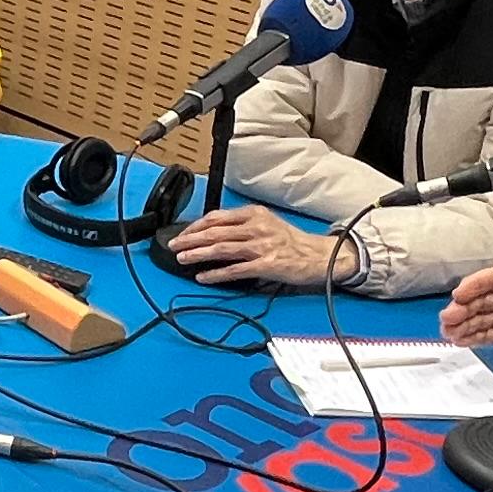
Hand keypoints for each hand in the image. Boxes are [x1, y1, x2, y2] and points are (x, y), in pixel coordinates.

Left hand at [160, 199, 338, 287]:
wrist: (317, 256)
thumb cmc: (291, 242)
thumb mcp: (267, 224)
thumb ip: (242, 226)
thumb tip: (213, 233)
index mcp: (254, 214)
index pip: (218, 217)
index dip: (196, 226)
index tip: (183, 233)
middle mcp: (256, 227)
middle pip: (215, 232)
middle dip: (191, 239)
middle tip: (174, 246)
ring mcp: (261, 246)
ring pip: (222, 249)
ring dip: (199, 254)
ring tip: (182, 259)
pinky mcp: (266, 264)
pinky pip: (236, 270)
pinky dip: (217, 274)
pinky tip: (204, 277)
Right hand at [442, 235, 492, 347]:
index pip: (492, 278)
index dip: (475, 285)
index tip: (459, 293)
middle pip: (479, 299)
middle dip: (462, 308)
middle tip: (449, 317)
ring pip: (479, 317)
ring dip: (463, 324)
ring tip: (449, 332)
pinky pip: (487, 333)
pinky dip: (473, 336)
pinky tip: (460, 339)